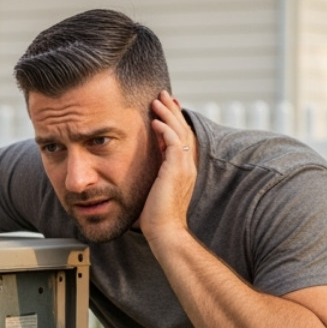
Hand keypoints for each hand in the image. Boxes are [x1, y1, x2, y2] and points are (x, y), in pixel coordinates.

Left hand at [139, 91, 197, 243]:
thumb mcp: (155, 191)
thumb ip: (153, 177)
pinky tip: (154, 120)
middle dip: (173, 111)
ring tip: (157, 100)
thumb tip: (138, 173)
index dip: (175, 121)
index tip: (166, 108)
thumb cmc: (157, 218)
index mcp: (184, 170)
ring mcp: (184, 167)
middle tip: (163, 95)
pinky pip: (173, 142)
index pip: (182, 138)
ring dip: (167, 114)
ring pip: (179, 131)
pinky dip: (165, 129)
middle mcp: (187, 165)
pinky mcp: (176, 169)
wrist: (165, 232)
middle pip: (183, 129)